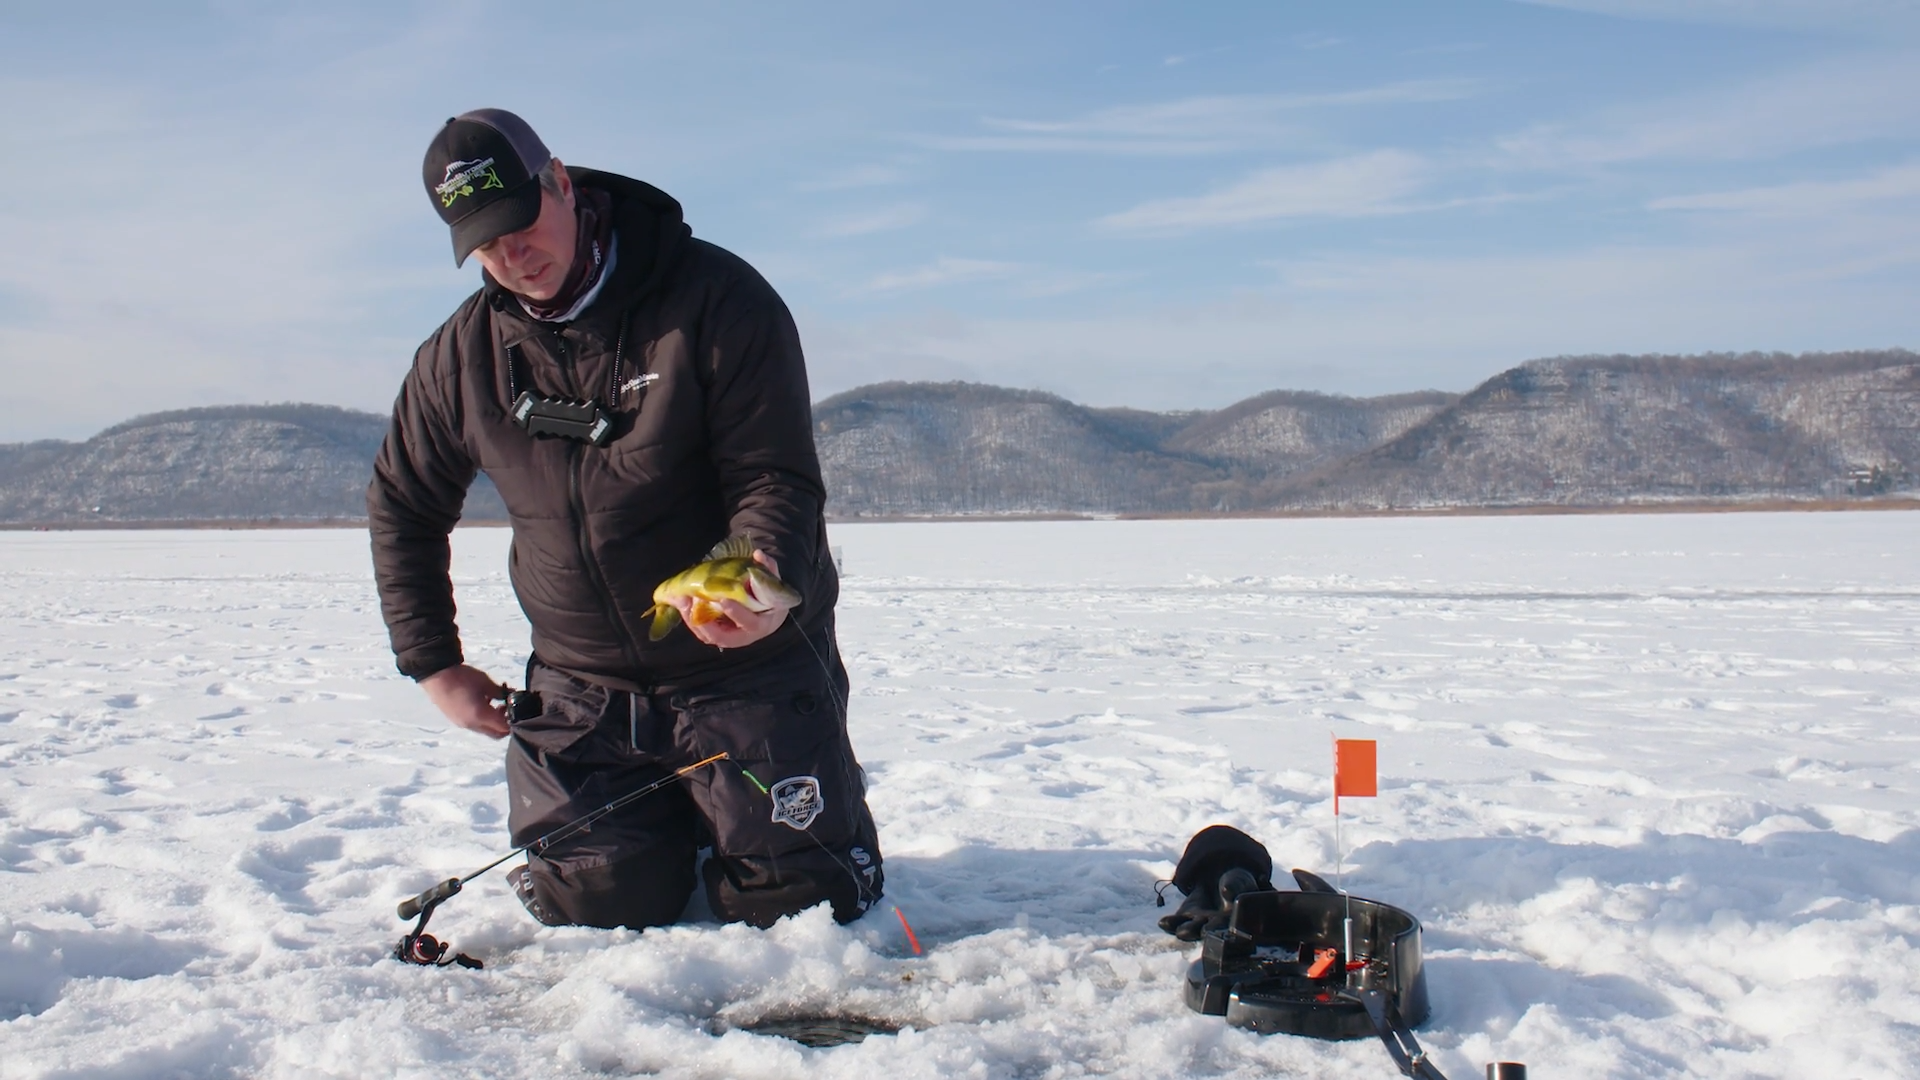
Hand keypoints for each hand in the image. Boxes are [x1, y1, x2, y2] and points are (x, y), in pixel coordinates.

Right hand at [419, 664, 509, 738]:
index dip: (515, 720)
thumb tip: (514, 695)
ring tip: (495, 702)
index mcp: (480, 716)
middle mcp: (471, 724)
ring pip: (485, 730)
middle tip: (507, 707)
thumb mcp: (486, 682)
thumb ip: (501, 692)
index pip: (504, 728)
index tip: (517, 708)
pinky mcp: (455, 720)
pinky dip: (482, 719)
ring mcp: (462, 723)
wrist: (435, 673)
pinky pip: (474, 725)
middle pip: (496, 734)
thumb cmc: (462, 677)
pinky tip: (482, 702)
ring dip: (493, 721)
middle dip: (506, 724)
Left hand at [675, 550, 789, 649]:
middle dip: (705, 621)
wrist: (768, 614)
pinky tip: (682, 602)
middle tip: (695, 599)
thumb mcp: (772, 583)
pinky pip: (702, 632)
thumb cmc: (770, 598)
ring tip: (682, 600)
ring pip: (708, 636)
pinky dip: (690, 619)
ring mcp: (729, 638)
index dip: (736, 613)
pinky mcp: (718, 635)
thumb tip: (758, 554)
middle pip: (722, 636)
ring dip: (692, 619)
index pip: (749, 622)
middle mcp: (744, 636)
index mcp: (761, 624)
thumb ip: (768, 568)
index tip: (724, 600)